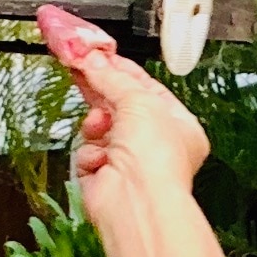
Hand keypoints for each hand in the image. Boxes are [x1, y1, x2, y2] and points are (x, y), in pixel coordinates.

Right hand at [35, 4, 210, 248]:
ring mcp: (128, 162)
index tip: (98, 54)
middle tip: (79, 65)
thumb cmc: (158, 161)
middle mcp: (155, 145)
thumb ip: (113, 77)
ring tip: (101, 128)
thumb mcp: (140, 100)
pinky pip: (86, 152)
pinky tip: (101, 160)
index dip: (121, 69)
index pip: (145, 87)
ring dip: (96, 126)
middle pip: (120, 106)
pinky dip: (89, 154)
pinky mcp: (103, 178)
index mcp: (178, 125)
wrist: (136, 202)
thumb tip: (95, 60)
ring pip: (98, 128)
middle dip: (101, 91)